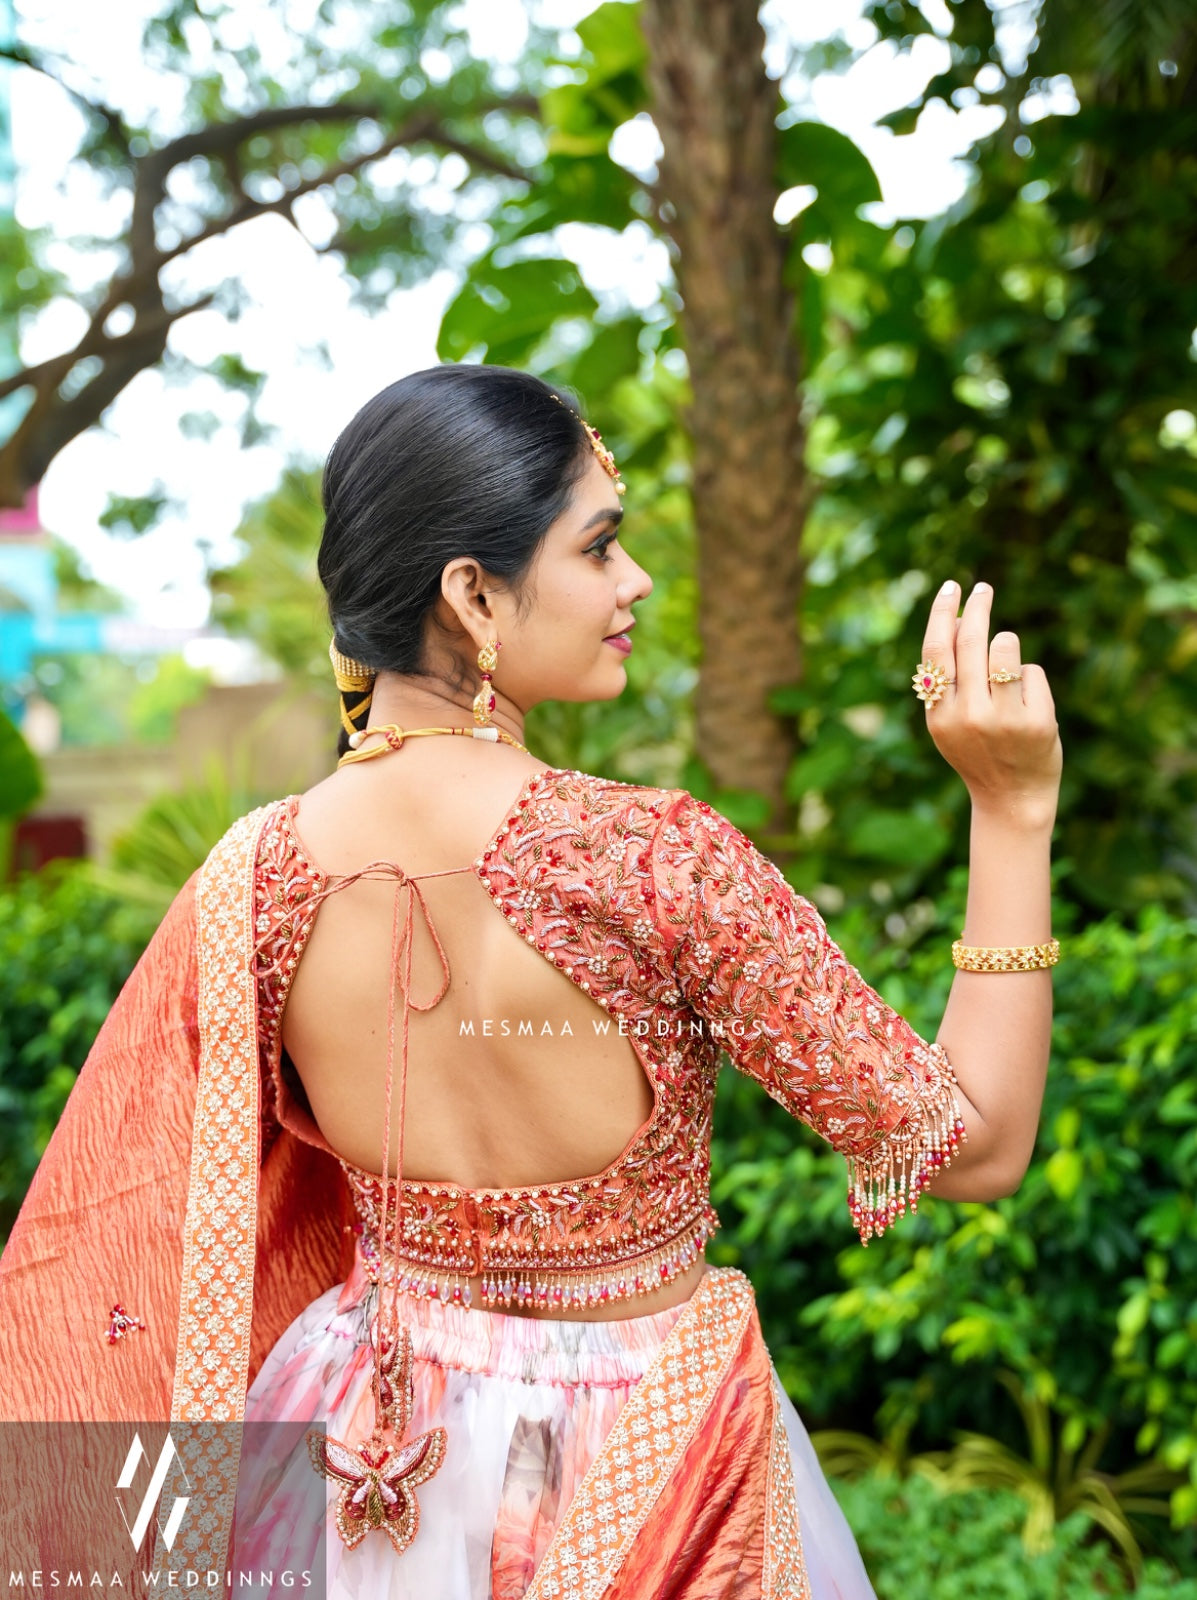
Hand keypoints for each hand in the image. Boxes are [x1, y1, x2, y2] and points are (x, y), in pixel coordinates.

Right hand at [918, 580, 1062, 826]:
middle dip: (978, 607)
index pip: (938, 651)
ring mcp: (1005, 719)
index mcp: (940, 716)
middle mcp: (969, 715)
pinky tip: (1026, 706)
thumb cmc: (980, 752)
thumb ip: (949, 680)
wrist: (1012, 800)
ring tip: (1007, 672)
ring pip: (1006, 648)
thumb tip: (957, 621)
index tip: (951, 588)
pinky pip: (1032, 672)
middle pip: (972, 641)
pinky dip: (1030, 681)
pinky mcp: (1038, 722)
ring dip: (1007, 647)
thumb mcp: (951, 722)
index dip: (943, 614)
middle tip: (983, 588)